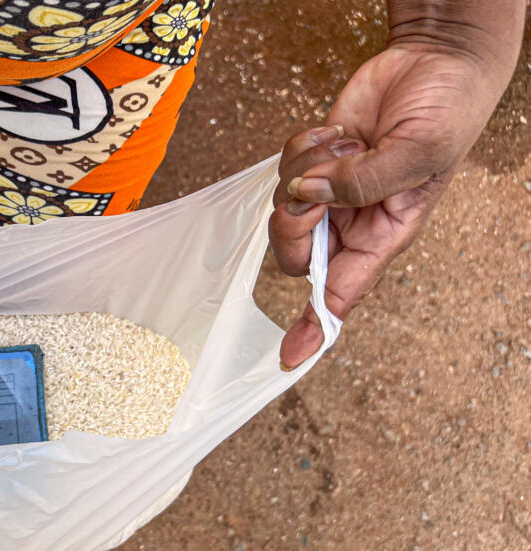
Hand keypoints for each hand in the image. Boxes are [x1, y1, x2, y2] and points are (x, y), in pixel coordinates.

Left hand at [270, 44, 509, 368]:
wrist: (435, 63)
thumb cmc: (446, 113)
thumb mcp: (419, 153)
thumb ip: (363, 182)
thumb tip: (305, 195)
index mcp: (384, 236)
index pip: (342, 294)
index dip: (314, 326)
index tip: (290, 355)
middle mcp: (352, 220)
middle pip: (295, 253)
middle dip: (294, 224)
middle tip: (314, 187)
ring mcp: (328, 190)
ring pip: (283, 206)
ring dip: (305, 170)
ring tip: (348, 143)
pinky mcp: (313, 160)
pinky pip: (283, 167)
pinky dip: (303, 146)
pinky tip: (337, 131)